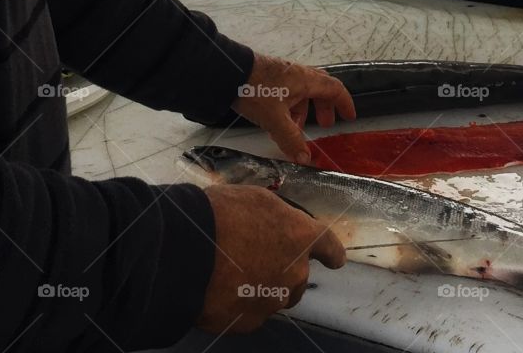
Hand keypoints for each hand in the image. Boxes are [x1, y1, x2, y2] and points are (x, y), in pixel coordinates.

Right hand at [196, 184, 344, 334]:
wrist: (186, 251)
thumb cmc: (223, 214)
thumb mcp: (258, 200)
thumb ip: (277, 217)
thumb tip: (276, 226)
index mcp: (301, 237)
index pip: (329, 247)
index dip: (332, 253)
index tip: (335, 260)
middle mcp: (295, 273)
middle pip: (299, 278)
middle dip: (284, 271)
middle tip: (257, 259)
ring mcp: (272, 301)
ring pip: (275, 298)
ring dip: (264, 289)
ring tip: (235, 274)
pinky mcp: (248, 322)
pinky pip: (250, 313)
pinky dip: (241, 304)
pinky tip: (222, 290)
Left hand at [232, 55, 355, 163]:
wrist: (229, 72)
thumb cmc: (257, 91)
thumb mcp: (275, 119)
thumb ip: (290, 139)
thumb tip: (306, 159)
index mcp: (307, 80)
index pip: (335, 89)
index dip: (344, 103)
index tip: (350, 117)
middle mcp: (299, 75)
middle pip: (320, 90)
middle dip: (324, 108)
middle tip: (325, 125)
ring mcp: (285, 74)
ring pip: (303, 92)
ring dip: (304, 111)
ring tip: (297, 130)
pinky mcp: (271, 77)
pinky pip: (290, 93)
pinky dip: (291, 108)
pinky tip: (279, 122)